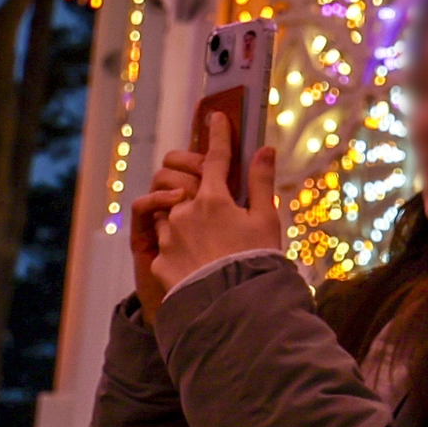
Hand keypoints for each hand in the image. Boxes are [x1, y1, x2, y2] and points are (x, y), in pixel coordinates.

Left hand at [134, 114, 277, 318]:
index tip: (216, 116)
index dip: (218, 136)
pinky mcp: (160, 262)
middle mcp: (185, 213)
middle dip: (188, 181)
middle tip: (203, 190)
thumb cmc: (256, 263)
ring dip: (179, 215)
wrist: (232, 309)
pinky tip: (193, 260)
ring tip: (200, 234)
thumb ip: (262, 183)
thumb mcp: (266, 221)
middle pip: (180, 183)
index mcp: (213, 200)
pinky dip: (176, 245)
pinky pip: (163, 244)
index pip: (216, 159)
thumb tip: (265, 149)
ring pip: (167, 213)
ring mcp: (169, 238)